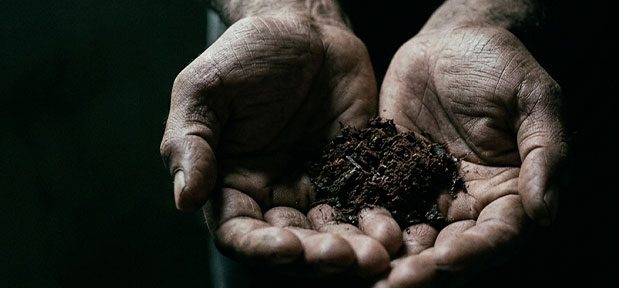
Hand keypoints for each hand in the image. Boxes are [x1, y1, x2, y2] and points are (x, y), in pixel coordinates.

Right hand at [159, 8, 401, 279]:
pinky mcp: (357, 172)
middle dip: (320, 255)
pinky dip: (383, 220)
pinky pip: (371, 203)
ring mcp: (319, 185)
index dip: (262, 248)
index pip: (241, 233)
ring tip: (380, 252)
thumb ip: (189, 142)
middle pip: (295, 243)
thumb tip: (184, 198)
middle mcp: (276, 195)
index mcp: (232, 184)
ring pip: (336, 232)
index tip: (288, 247)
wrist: (304, 28)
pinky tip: (397, 227)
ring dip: (357, 248)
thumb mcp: (204, 90)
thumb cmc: (245, 54)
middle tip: (349, 257)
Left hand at [376, 23, 566, 286]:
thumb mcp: (534, 99)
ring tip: (366, 272)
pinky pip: (377, 207)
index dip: (474, 252)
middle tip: (393, 283)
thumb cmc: (501, 64)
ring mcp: (427, 194)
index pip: (497, 235)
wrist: (450, 41)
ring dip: (389, 258)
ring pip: (410, 237)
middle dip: (423, 269)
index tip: (446, 260)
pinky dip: (361, 226)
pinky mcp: (392, 179)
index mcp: (508, 193)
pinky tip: (341, 237)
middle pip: (449, 249)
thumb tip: (546, 213)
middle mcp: (467, 203)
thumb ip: (544, 152)